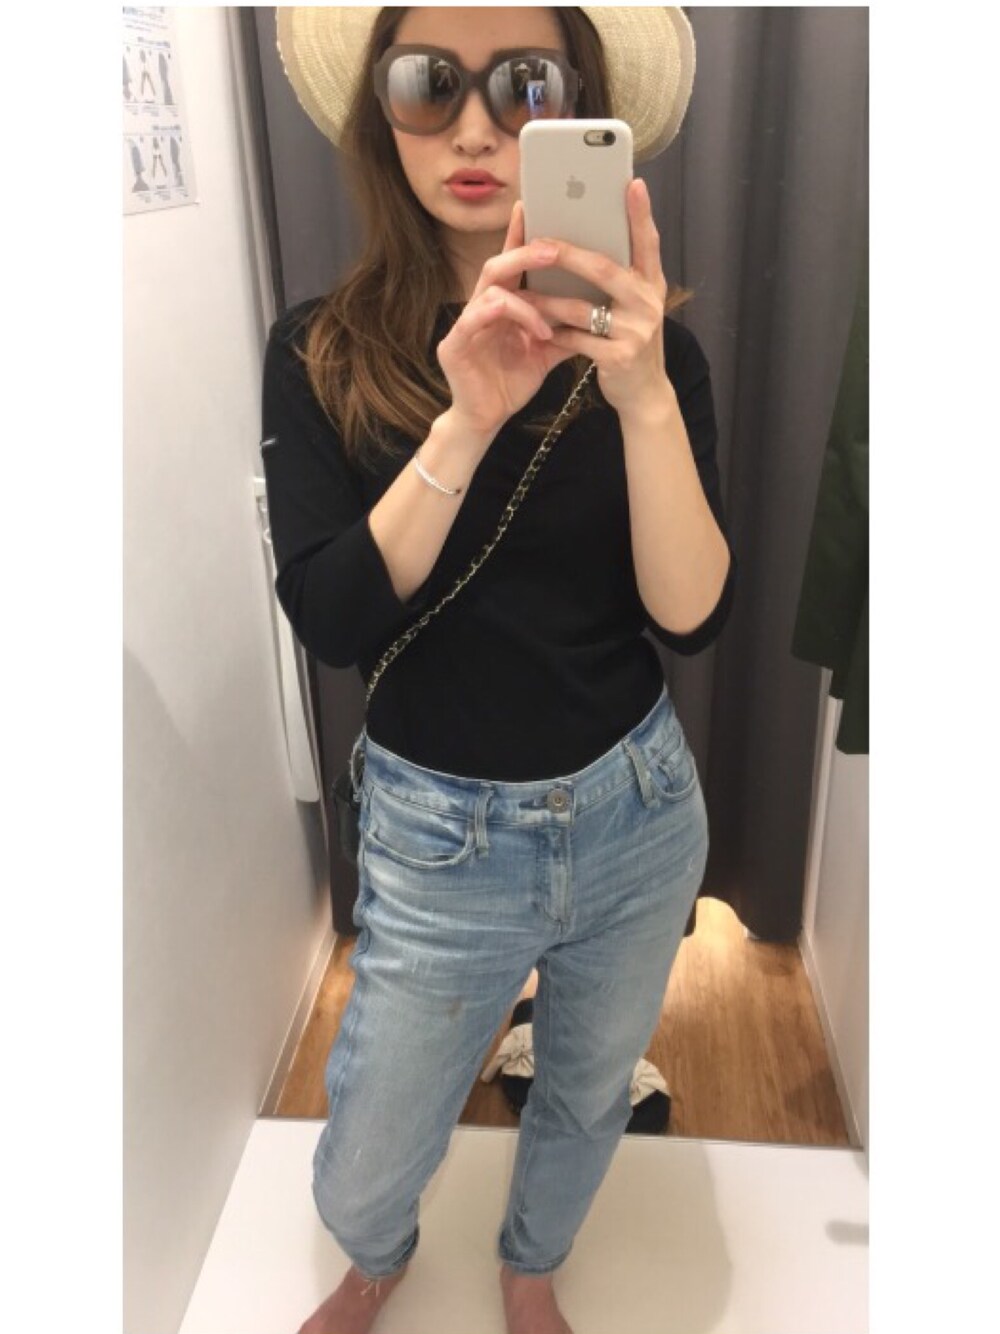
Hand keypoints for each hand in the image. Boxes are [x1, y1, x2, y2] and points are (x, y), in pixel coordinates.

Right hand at [435, 201, 578, 438]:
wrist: (486, 418)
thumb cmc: (511, 382)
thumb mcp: (546, 351)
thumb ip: (566, 327)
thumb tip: (600, 309)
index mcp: (501, 304)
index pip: (511, 263)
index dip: (520, 234)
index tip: (536, 207)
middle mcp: (480, 307)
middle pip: (497, 266)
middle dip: (524, 252)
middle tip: (553, 247)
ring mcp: (465, 325)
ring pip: (488, 290)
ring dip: (523, 294)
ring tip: (551, 301)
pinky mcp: (453, 346)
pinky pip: (477, 320)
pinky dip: (511, 321)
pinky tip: (538, 331)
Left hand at [517, 178, 673, 418]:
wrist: (645, 395)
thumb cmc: (630, 342)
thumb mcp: (633, 307)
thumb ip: (620, 278)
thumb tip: (586, 240)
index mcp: (652, 284)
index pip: (647, 242)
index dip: (640, 214)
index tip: (631, 183)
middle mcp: (649, 303)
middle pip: (604, 269)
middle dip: (568, 255)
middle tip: (539, 241)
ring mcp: (636, 331)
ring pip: (583, 307)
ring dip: (549, 301)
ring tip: (523, 294)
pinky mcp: (619, 357)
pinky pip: (577, 340)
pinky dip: (555, 334)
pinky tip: (537, 330)